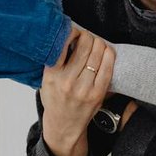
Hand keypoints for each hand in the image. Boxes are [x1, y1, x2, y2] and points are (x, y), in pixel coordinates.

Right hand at [39, 26, 114, 155]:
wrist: (63, 124)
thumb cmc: (55, 99)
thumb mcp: (46, 79)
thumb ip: (55, 60)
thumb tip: (69, 36)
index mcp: (52, 74)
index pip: (64, 44)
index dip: (73, 32)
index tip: (74, 31)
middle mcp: (68, 81)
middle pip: (85, 46)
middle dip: (88, 36)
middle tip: (87, 36)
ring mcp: (84, 88)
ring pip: (98, 54)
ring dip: (99, 43)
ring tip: (96, 43)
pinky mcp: (97, 94)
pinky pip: (107, 68)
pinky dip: (109, 55)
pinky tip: (107, 51)